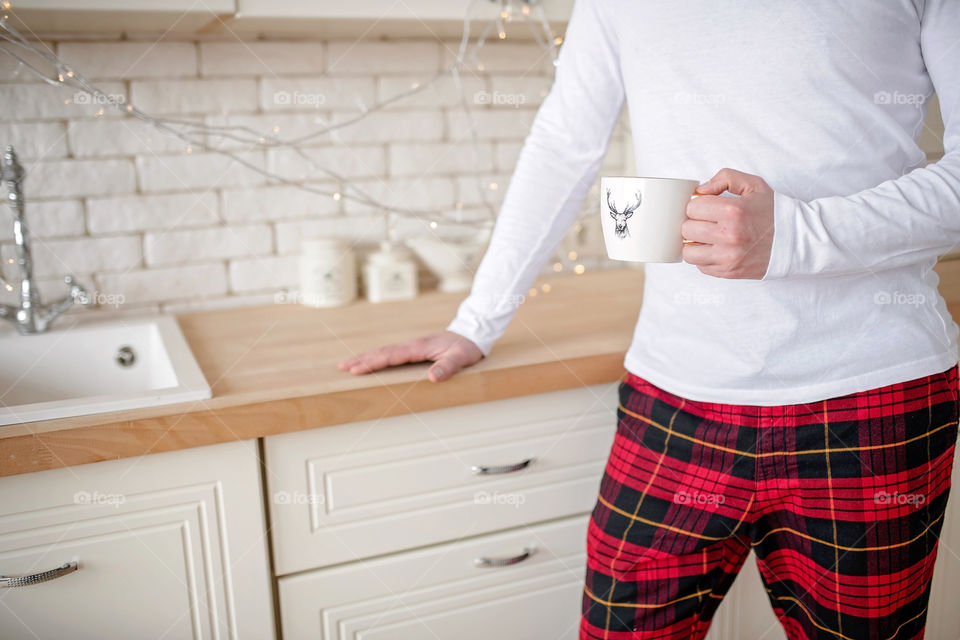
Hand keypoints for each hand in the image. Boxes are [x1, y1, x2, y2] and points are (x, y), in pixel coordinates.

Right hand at [337, 330, 483, 381]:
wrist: (472, 333)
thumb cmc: (466, 347)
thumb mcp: (461, 358)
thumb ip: (448, 367)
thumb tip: (433, 377)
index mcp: (419, 347)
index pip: (392, 355)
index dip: (374, 363)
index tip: (357, 369)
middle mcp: (412, 345)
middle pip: (382, 352)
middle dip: (362, 359)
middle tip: (342, 367)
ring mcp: (412, 346)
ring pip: (384, 352)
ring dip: (366, 358)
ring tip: (348, 365)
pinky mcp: (414, 349)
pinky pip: (391, 354)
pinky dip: (377, 358)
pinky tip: (370, 363)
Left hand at [680, 168, 774, 278]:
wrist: (796, 241)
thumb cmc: (773, 212)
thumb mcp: (753, 185)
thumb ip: (724, 178)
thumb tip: (699, 191)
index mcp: (733, 211)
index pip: (692, 207)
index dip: (697, 205)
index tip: (707, 207)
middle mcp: (729, 236)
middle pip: (687, 228)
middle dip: (694, 222)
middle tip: (707, 221)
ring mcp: (728, 257)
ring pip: (688, 251)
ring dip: (694, 243)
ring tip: (707, 237)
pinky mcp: (728, 272)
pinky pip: (699, 266)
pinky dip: (704, 258)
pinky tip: (716, 249)